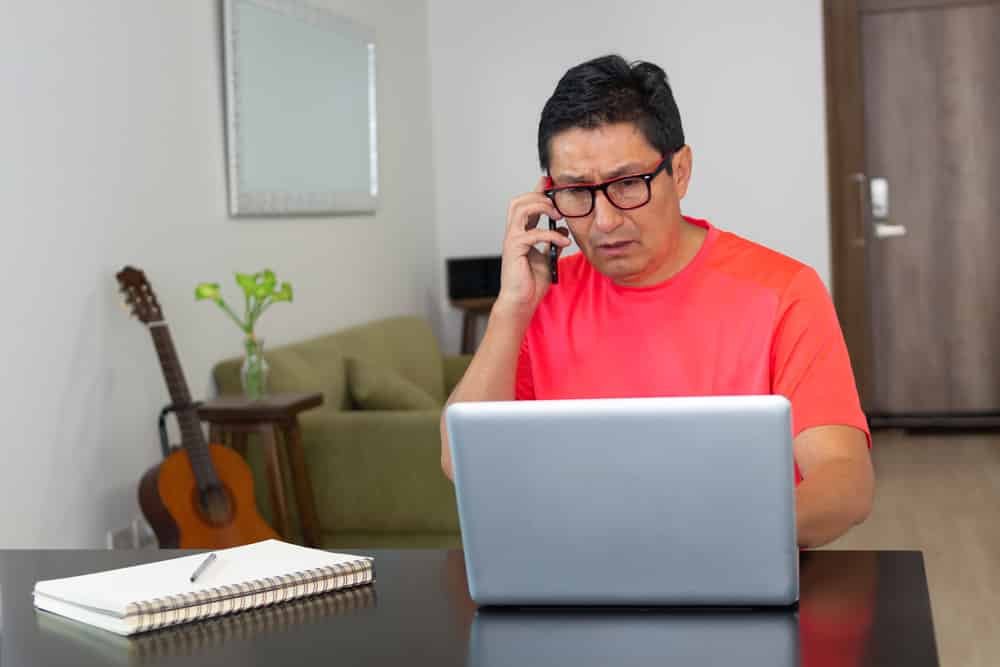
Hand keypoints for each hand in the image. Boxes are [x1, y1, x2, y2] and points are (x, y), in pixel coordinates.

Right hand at [494, 177, 571, 320]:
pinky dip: (552, 235)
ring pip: (521, 209)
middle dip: (539, 197)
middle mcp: (513, 233)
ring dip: (542, 208)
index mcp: (520, 233)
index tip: (549, 181)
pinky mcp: (515, 249)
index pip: (526, 204)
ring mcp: (512, 240)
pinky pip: (533, 233)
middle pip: (518, 201)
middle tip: (558, 207)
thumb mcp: (548, 257)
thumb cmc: (531, 282)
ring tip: (559, 217)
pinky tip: (564, 243)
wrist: (521, 301)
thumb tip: (564, 230)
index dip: (537, 191)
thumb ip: (553, 242)